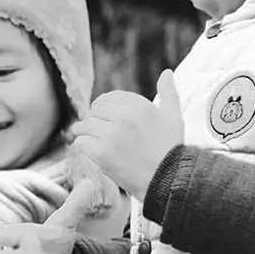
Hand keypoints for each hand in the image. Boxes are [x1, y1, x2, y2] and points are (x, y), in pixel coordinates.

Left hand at [67, 72, 183, 199]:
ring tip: (85, 137)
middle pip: (95, 110)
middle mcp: (125, 117)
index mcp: (140, 106)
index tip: (103, 115)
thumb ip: (169, 93)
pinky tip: (88, 150)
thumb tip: (166, 72)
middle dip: (93, 118)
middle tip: (93, 128)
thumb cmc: (171, 150)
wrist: (168, 181)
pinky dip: (81, 146)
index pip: (110, 97)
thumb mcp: (174, 117)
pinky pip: (81, 142)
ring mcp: (112, 134)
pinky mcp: (101, 153)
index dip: (103, 106)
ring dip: (83, 131)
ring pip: (85, 125)